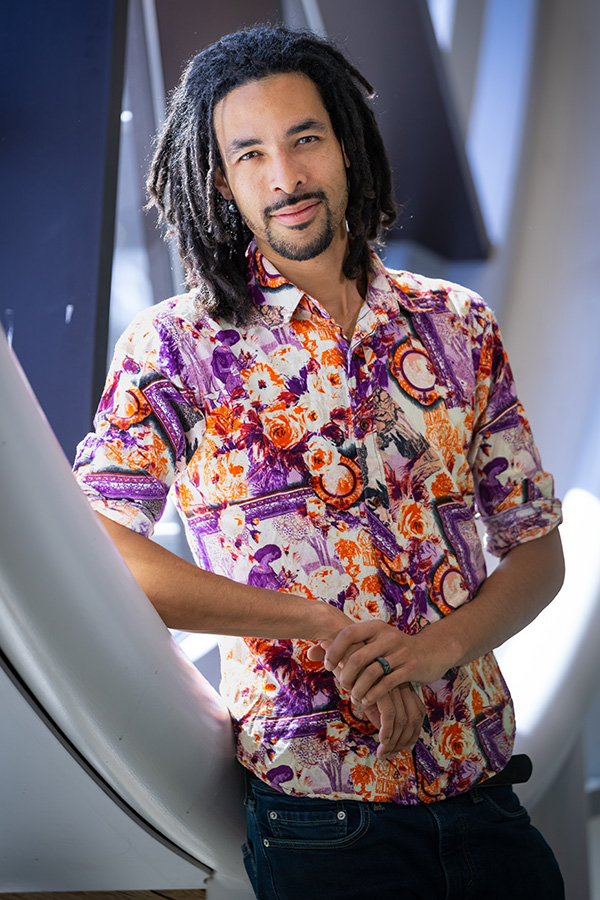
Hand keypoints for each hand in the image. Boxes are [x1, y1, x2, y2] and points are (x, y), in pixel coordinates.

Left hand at [318, 619, 454, 705]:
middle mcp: (387, 636)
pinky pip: (386, 684)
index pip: (348, 633)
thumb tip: (310, 652)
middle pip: (357, 657)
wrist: (432, 651)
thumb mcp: (373, 641)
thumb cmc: (394, 648)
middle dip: (346, 675)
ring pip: (371, 673)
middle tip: (341, 685)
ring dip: (358, 689)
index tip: (329, 666)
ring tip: (354, 697)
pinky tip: (367, 701)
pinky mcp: (410, 668)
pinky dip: (373, 695)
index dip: (334, 650)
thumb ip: (345, 646)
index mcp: (375, 627)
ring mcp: (399, 652)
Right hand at [362, 682, 425, 758]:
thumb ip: (383, 715)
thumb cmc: (360, 682)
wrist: (347, 663)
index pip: (419, 712)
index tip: (407, 747)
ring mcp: (394, 687)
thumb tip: (388, 740)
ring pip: (402, 720)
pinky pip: (389, 715)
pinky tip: (382, 740)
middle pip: (413, 718)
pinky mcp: (382, 689)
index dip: (414, 732)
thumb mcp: (375, 699)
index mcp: (405, 686)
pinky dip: (387, 731)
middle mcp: (403, 686)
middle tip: (393, 754)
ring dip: (394, 741)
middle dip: (404, 740)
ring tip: (384, 753)